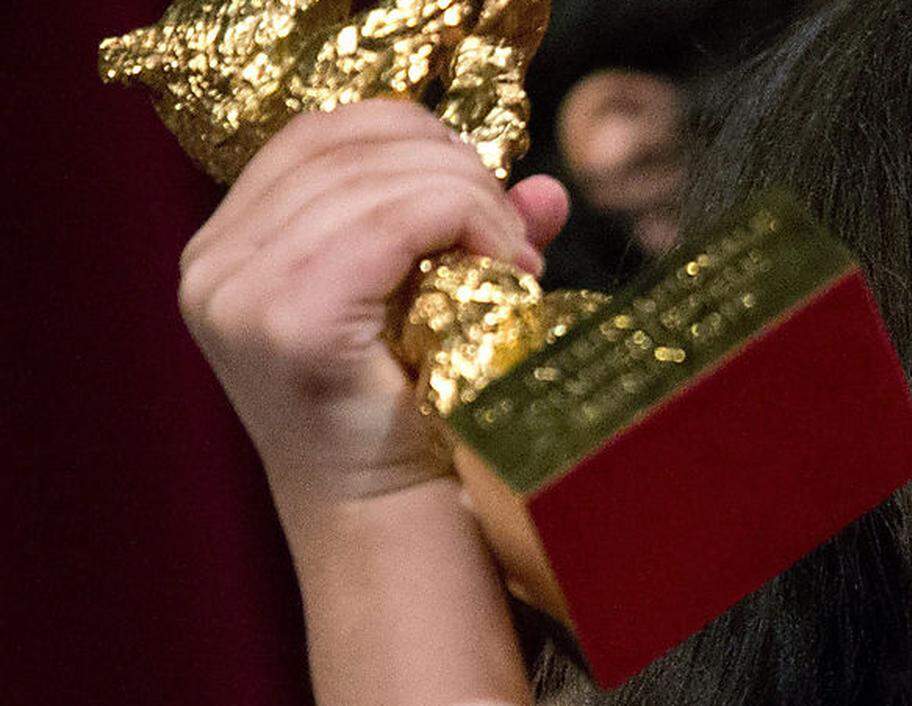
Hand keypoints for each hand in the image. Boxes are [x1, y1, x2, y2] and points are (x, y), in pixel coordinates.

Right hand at [178, 99, 568, 521]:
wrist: (385, 518)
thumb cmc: (405, 414)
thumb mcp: (426, 297)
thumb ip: (469, 231)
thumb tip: (546, 190)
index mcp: (226, 246)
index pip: (316, 133)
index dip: (409, 133)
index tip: (477, 181)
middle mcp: (213, 263)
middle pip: (350, 147)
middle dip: (455, 168)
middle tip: (513, 229)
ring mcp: (240, 292)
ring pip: (383, 179)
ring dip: (474, 200)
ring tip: (517, 258)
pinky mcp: (289, 320)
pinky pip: (398, 221)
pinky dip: (469, 223)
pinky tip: (508, 268)